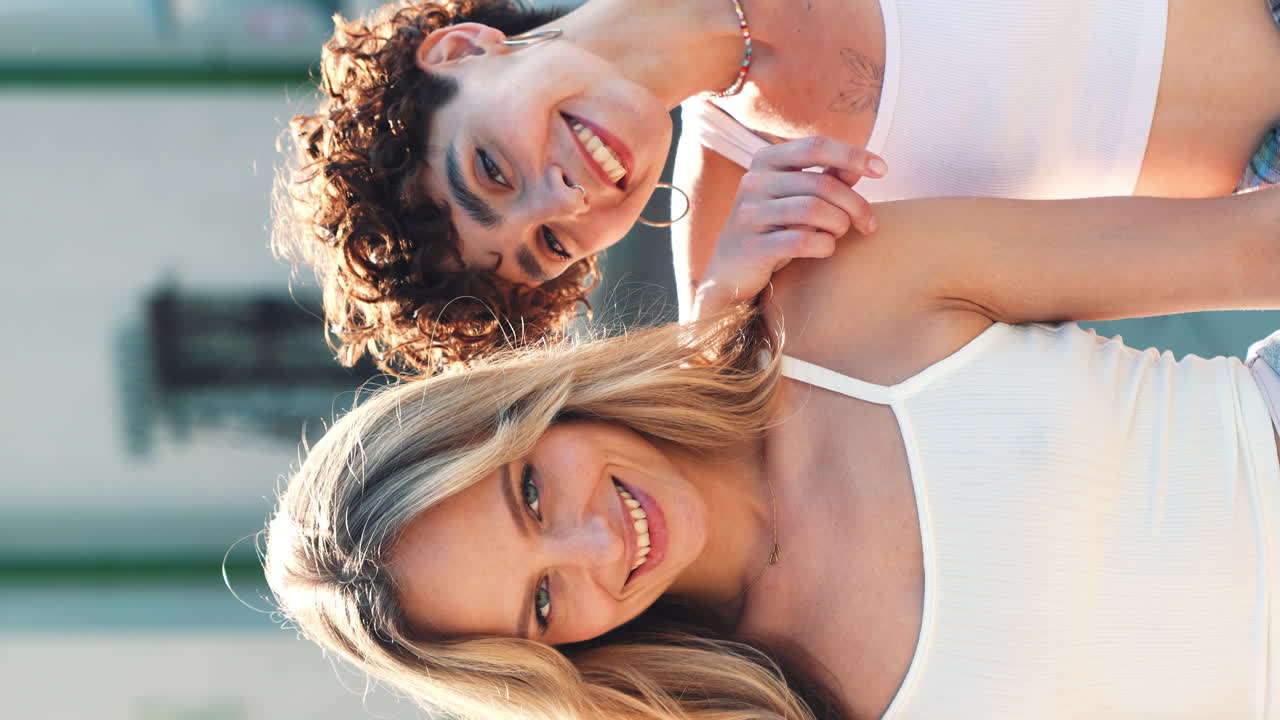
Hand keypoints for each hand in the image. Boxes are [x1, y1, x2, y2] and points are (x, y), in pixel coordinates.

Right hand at [691, 136, 885, 319]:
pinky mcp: (751, 246)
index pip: (815, 146)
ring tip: (840, 234)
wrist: (731, 270)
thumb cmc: (773, 227)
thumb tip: (861, 163)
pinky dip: (824, 245)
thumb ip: (827, 177)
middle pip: (822, 183)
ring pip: (814, 210)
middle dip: (855, 205)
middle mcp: (753, 181)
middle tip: (868, 224)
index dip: (853, 154)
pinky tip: (825, 248)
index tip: (883, 170)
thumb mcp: (796, 197)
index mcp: (766, 160)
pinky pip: (801, 241)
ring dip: (840, 225)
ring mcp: (749, 214)